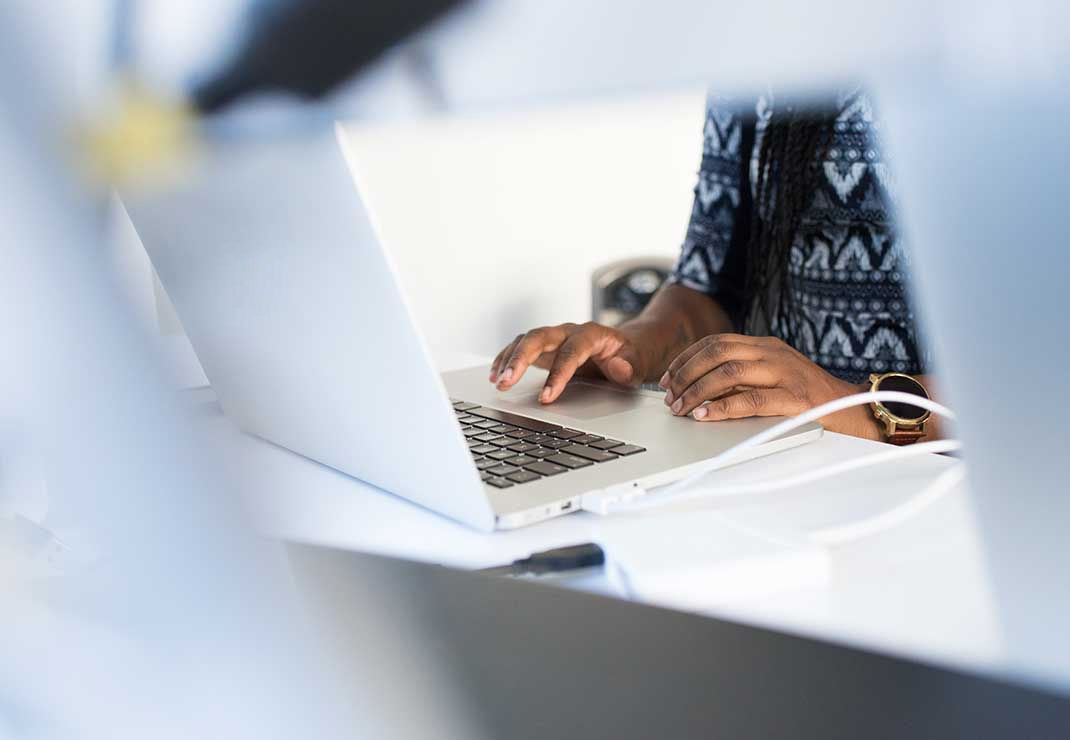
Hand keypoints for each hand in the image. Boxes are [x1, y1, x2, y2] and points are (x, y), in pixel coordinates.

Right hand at [490, 322, 647, 403]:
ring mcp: (555, 338)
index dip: (557, 374)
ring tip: (498, 382)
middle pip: (539, 337)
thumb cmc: (631, 356)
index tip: (546, 397)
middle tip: (506, 381)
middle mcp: (569, 331)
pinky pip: (520, 347)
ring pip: (526, 340)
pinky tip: (496, 375)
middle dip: (520, 358)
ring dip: (509, 359)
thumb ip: (630, 366)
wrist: (626, 346)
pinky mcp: (545, 347)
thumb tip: (618, 367)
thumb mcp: (639, 362)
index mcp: (592, 334)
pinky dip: (506, 359)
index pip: (571, 351)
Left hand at [658, 334, 881, 439]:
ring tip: (681, 408)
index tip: (667, 377)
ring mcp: (785, 373)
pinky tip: (704, 415)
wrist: (856, 410)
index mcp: (766, 346)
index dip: (686, 359)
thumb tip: (698, 390)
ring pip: (728, 373)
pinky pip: (749, 400)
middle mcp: (773, 353)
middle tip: (669, 395)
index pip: (715, 342)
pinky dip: (721, 408)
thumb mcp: (773, 378)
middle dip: (685, 374)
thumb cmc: (810, 398)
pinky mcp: (795, 399)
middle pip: (716, 353)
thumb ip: (743, 378)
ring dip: (697, 391)